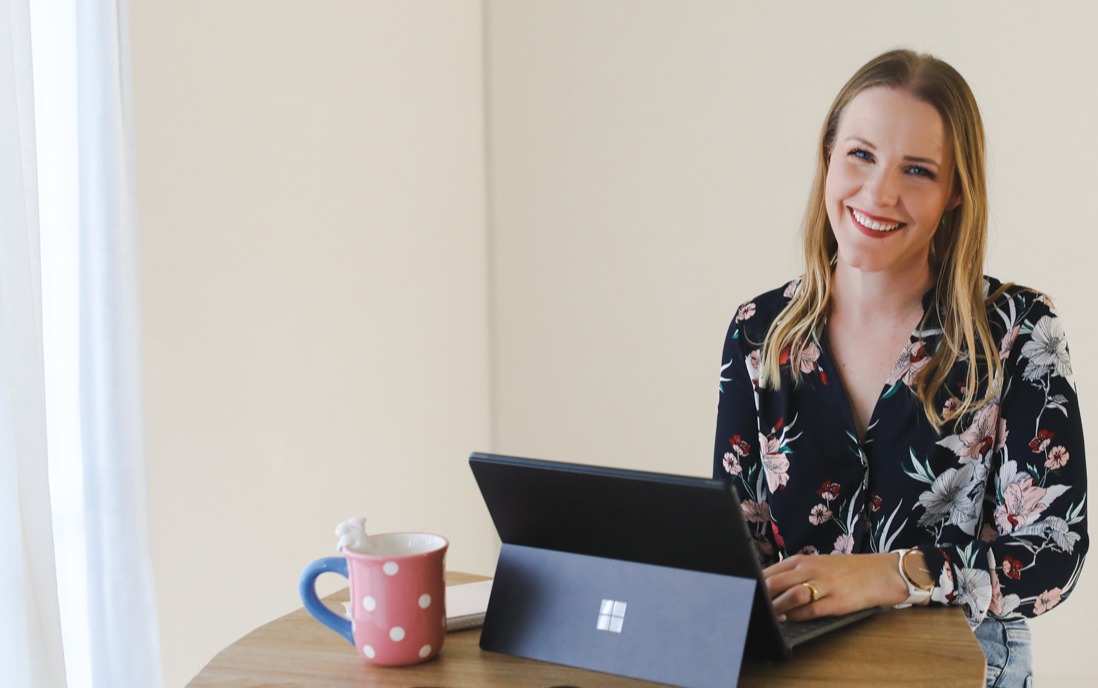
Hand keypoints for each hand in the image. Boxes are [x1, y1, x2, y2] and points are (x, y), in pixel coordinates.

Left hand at [762, 552, 907, 621]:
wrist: (880, 573)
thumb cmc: (845, 570)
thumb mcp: (816, 564)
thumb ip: (794, 574)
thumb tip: (768, 586)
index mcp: (802, 561)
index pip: (770, 572)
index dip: (755, 585)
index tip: (746, 594)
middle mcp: (810, 570)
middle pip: (776, 582)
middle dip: (762, 597)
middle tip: (752, 607)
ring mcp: (824, 585)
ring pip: (792, 595)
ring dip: (777, 607)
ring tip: (767, 614)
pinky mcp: (837, 602)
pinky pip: (811, 610)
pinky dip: (796, 616)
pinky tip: (788, 620)